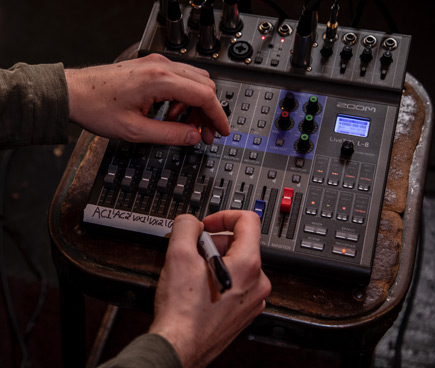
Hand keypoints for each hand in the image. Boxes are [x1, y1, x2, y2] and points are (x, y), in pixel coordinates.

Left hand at [65, 53, 229, 144]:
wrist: (74, 93)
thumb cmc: (97, 107)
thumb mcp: (136, 130)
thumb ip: (170, 134)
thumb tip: (194, 137)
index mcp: (160, 80)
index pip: (204, 95)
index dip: (218, 116)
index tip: (223, 130)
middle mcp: (161, 67)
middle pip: (204, 86)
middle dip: (208, 112)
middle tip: (204, 134)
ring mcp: (156, 64)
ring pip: (194, 82)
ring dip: (196, 106)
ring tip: (184, 127)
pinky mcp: (151, 67)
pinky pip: (179, 80)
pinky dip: (183, 99)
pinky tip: (170, 114)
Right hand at [149, 211, 270, 367]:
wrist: (179, 346)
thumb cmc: (183, 311)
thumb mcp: (178, 255)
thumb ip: (187, 226)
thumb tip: (192, 221)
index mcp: (249, 265)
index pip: (248, 220)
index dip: (224, 216)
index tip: (208, 224)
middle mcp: (258, 282)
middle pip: (241, 243)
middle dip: (215, 242)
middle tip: (193, 252)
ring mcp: (253, 299)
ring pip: (238, 264)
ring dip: (215, 260)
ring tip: (194, 273)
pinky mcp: (244, 311)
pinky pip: (237, 283)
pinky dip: (220, 278)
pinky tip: (200, 288)